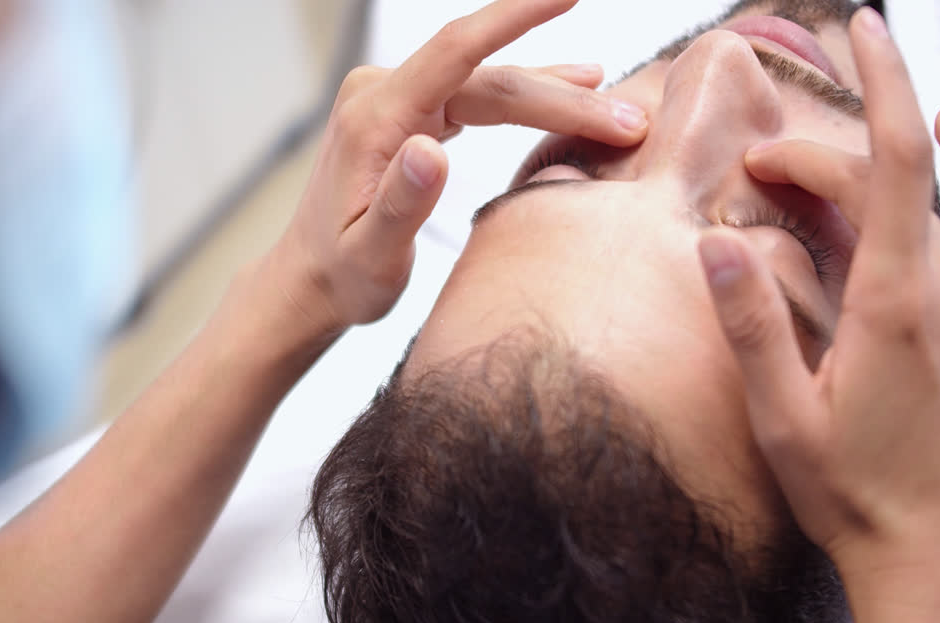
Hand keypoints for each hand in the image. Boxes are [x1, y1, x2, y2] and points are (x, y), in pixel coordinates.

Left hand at [274, 0, 648, 333]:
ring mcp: (396, 100)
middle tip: (630, 122)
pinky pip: (478, 93)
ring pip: (491, 85)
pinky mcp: (410, 113)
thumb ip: (400, 205)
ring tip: (618, 107)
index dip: (515, 15)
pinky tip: (573, 85)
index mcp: (374, 118)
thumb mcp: (369, 255)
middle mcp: (383, 95)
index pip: (457, 50)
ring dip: (554, 96)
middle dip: (563, 98)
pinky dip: (527, 96)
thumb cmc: (340, 276)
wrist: (310, 280)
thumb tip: (431, 151)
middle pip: (489, 78)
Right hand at [697, 9, 939, 594]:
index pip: (893, 162)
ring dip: (892, 144)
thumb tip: (716, 243)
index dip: (881, 83)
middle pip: (893, 177)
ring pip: (939, 190)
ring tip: (854, 109)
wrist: (931, 546)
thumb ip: (752, 325)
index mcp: (896, 304)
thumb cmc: (849, 490)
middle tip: (757, 172)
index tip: (861, 27)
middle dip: (821, 154)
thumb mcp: (781, 417)